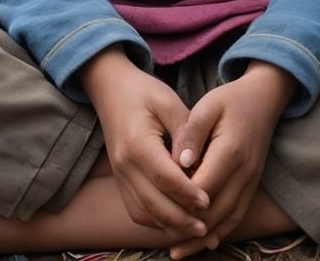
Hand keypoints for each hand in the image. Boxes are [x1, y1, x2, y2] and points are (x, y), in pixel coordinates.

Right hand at [79, 47, 210, 240]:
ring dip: (169, 225)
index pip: (164, 177)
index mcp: (137, 143)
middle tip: (207, 227)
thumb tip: (195, 163)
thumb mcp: (169, 102)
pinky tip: (176, 222)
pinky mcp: (120, 181)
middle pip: (153, 204)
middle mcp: (124, 165)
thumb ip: (184, 132)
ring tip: (195, 230)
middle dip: (181, 220)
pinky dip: (156, 221)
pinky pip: (137, 210)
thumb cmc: (144, 92)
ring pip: (143, 213)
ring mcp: (119, 175)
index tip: (208, 201)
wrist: (111, 88)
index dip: (187, 193)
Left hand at [168, 61, 296, 257]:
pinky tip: (202, 242)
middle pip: (215, 211)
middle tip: (162, 239)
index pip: (202, 186)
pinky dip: (219, 232)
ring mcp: (251, 182)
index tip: (158, 207)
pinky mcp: (252, 186)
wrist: (264, 98)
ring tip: (177, 251)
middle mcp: (244, 172)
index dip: (180, 200)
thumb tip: (179, 162)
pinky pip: (236, 217)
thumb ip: (192, 132)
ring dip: (202, 238)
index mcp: (231, 151)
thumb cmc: (230, 100)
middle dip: (188, 227)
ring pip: (227, 220)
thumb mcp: (208, 106)